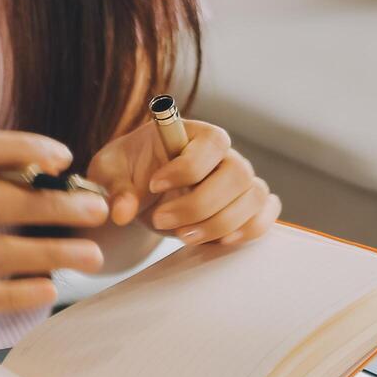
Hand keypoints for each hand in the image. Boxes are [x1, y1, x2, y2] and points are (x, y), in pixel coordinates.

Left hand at [86, 119, 280, 247]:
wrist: (142, 195)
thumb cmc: (128, 172)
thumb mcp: (110, 173)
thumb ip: (115, 187)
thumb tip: (122, 212)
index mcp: (194, 134)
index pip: (213, 142)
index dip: (188, 167)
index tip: (154, 184)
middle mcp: (224, 155)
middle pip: (238, 174)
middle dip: (200, 205)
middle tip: (161, 220)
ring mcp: (239, 181)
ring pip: (253, 198)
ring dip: (220, 224)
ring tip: (183, 237)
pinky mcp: (246, 206)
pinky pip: (266, 215)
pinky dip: (248, 230)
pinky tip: (218, 242)